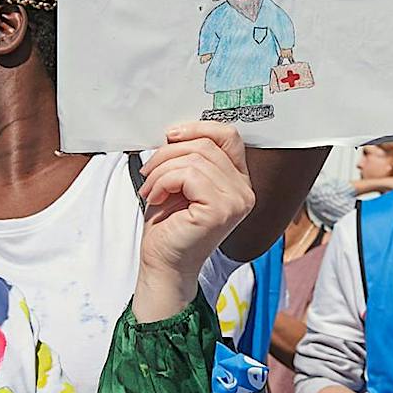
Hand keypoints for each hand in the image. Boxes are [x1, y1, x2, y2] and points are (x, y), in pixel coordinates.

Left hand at [133, 123, 253, 319]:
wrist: (162, 264)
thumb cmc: (169, 227)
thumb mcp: (180, 181)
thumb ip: (189, 157)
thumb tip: (178, 132)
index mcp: (238, 181)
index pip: (229, 136)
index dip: (199, 128)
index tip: (171, 135)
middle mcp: (243, 191)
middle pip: (206, 145)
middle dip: (168, 153)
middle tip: (149, 172)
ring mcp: (236, 201)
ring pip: (194, 158)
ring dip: (161, 170)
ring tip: (151, 189)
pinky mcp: (220, 210)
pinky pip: (188, 175)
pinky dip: (163, 181)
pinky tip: (156, 197)